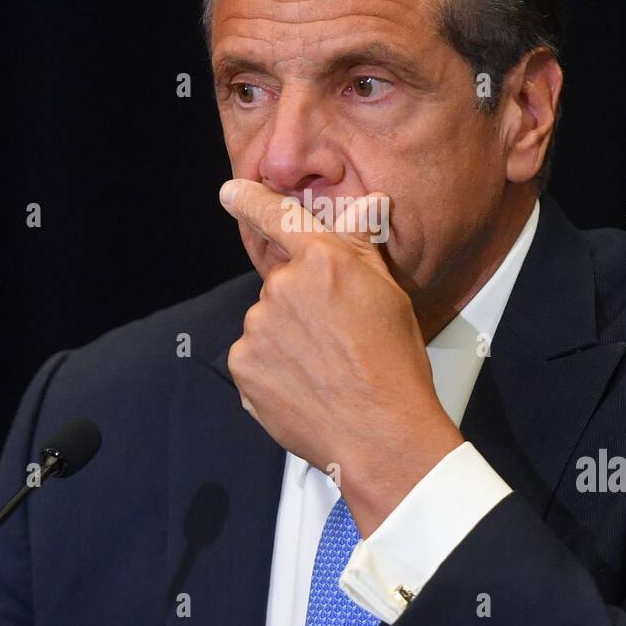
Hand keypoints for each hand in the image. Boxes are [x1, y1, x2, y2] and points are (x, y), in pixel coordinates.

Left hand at [219, 179, 463, 536]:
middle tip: (336, 338)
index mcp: (323, 259)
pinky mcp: (243, 364)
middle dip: (301, 305)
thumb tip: (367, 204)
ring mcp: (258, 327)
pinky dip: (273, 369)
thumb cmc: (394, 365)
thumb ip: (362, 246)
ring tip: (325, 368)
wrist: (380, 433)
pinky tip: (304, 385)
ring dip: (287, 339)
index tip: (231, 192)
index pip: (276, 215)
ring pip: (267, 323)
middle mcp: (283, 286)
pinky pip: (254, 357)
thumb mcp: (389, 294)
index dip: (250, 199)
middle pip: (282, 284)